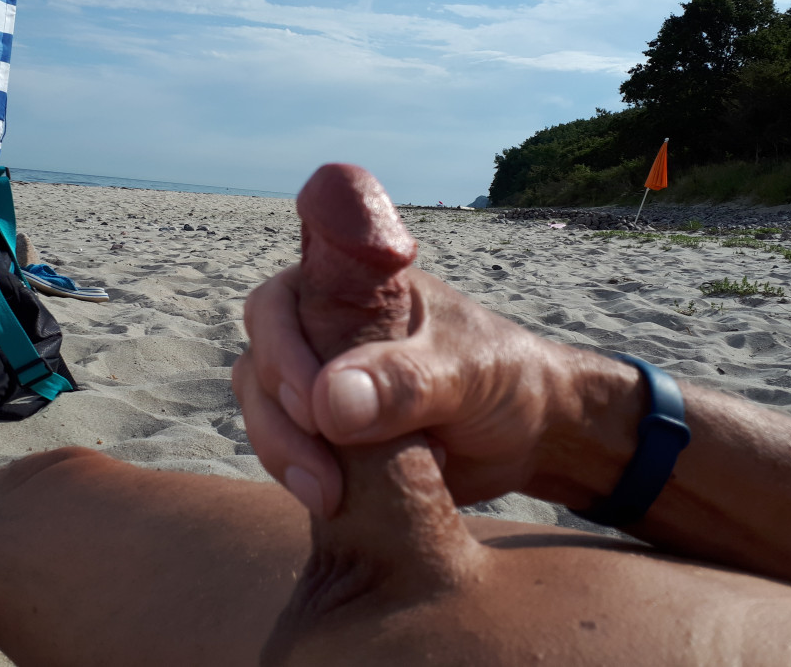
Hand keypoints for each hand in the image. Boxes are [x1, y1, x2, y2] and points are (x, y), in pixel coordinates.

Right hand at [233, 265, 597, 515]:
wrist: (532, 432)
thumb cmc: (505, 378)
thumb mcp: (465, 373)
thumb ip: (404, 381)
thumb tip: (329, 402)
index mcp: (352, 289)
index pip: (278, 303)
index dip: (279, 350)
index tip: (313, 406)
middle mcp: (324, 328)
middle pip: (257, 362)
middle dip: (277, 418)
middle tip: (318, 471)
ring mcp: (321, 381)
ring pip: (263, 410)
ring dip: (282, 453)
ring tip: (329, 496)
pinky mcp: (325, 432)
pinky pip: (286, 450)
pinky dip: (300, 475)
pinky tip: (339, 501)